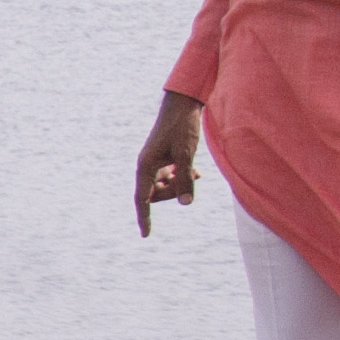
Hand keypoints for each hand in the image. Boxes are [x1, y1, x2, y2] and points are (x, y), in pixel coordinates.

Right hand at [133, 90, 206, 237]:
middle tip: (192, 179)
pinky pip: (169, 176)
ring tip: (196, 174)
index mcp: (146, 166)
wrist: (183, 104)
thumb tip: (185, 203)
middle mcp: (146, 166)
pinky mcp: (163, 157)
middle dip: (174, 193)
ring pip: (164, 186)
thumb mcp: (187, 154)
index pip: (143, 199)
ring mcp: (154, 162)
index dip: (144, 218)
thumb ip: (185, 179)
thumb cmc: (182, 127)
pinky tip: (195, 172)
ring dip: (179, 185)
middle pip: (156, 194)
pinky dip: (181, 178)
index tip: (146, 235)